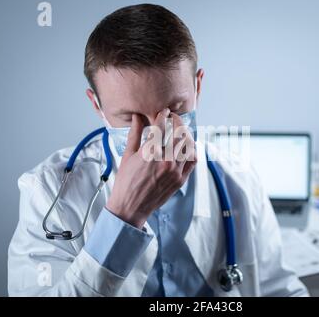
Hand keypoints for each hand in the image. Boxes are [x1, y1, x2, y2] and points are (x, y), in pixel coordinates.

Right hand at [105, 108, 196, 228]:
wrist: (130, 207)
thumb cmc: (126, 182)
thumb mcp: (127, 155)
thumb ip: (135, 134)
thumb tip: (138, 117)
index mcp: (149, 153)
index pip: (161, 126)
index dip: (163, 116)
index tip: (164, 112)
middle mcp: (164, 161)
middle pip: (178, 133)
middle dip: (177, 122)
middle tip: (173, 119)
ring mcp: (175, 171)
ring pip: (188, 146)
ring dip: (185, 135)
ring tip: (180, 132)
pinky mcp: (180, 180)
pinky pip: (192, 161)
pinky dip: (191, 151)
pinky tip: (185, 147)